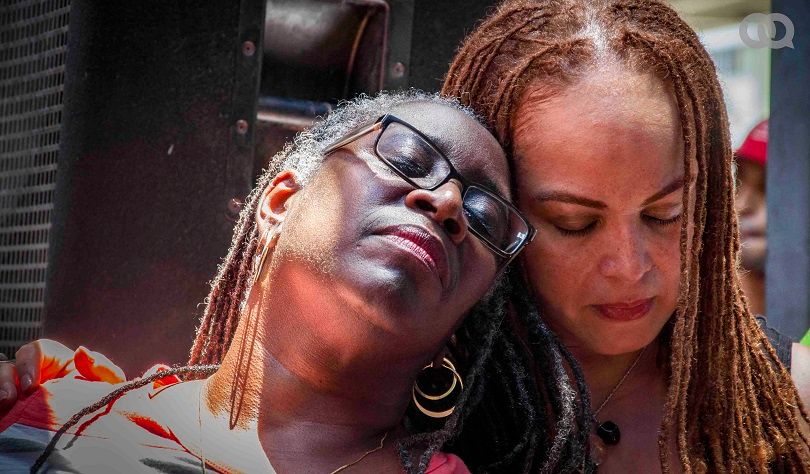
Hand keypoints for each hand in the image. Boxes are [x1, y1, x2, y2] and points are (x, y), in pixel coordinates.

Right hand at [0, 339, 125, 412]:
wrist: (94, 429)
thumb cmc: (100, 399)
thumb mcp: (108, 384)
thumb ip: (101, 367)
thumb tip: (81, 351)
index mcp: (54, 360)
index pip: (34, 350)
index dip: (28, 364)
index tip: (32, 386)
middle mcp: (32, 373)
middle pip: (10, 367)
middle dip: (6, 381)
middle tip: (9, 400)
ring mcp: (20, 392)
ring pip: (1, 383)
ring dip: (0, 391)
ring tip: (3, 407)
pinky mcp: (14, 411)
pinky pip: (1, 407)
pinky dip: (1, 410)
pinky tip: (4, 418)